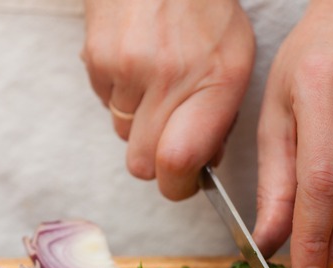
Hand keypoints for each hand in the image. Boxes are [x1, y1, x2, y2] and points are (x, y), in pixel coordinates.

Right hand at [81, 0, 254, 198]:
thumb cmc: (207, 9)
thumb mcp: (236, 61)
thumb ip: (221, 117)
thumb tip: (201, 163)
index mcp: (213, 82)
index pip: (178, 163)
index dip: (178, 185)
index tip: (184, 181)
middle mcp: (168, 79)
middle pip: (142, 164)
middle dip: (157, 162)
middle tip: (169, 139)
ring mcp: (126, 70)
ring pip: (122, 134)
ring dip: (138, 124)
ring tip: (154, 87)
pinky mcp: (96, 60)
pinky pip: (104, 103)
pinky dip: (119, 96)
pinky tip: (136, 67)